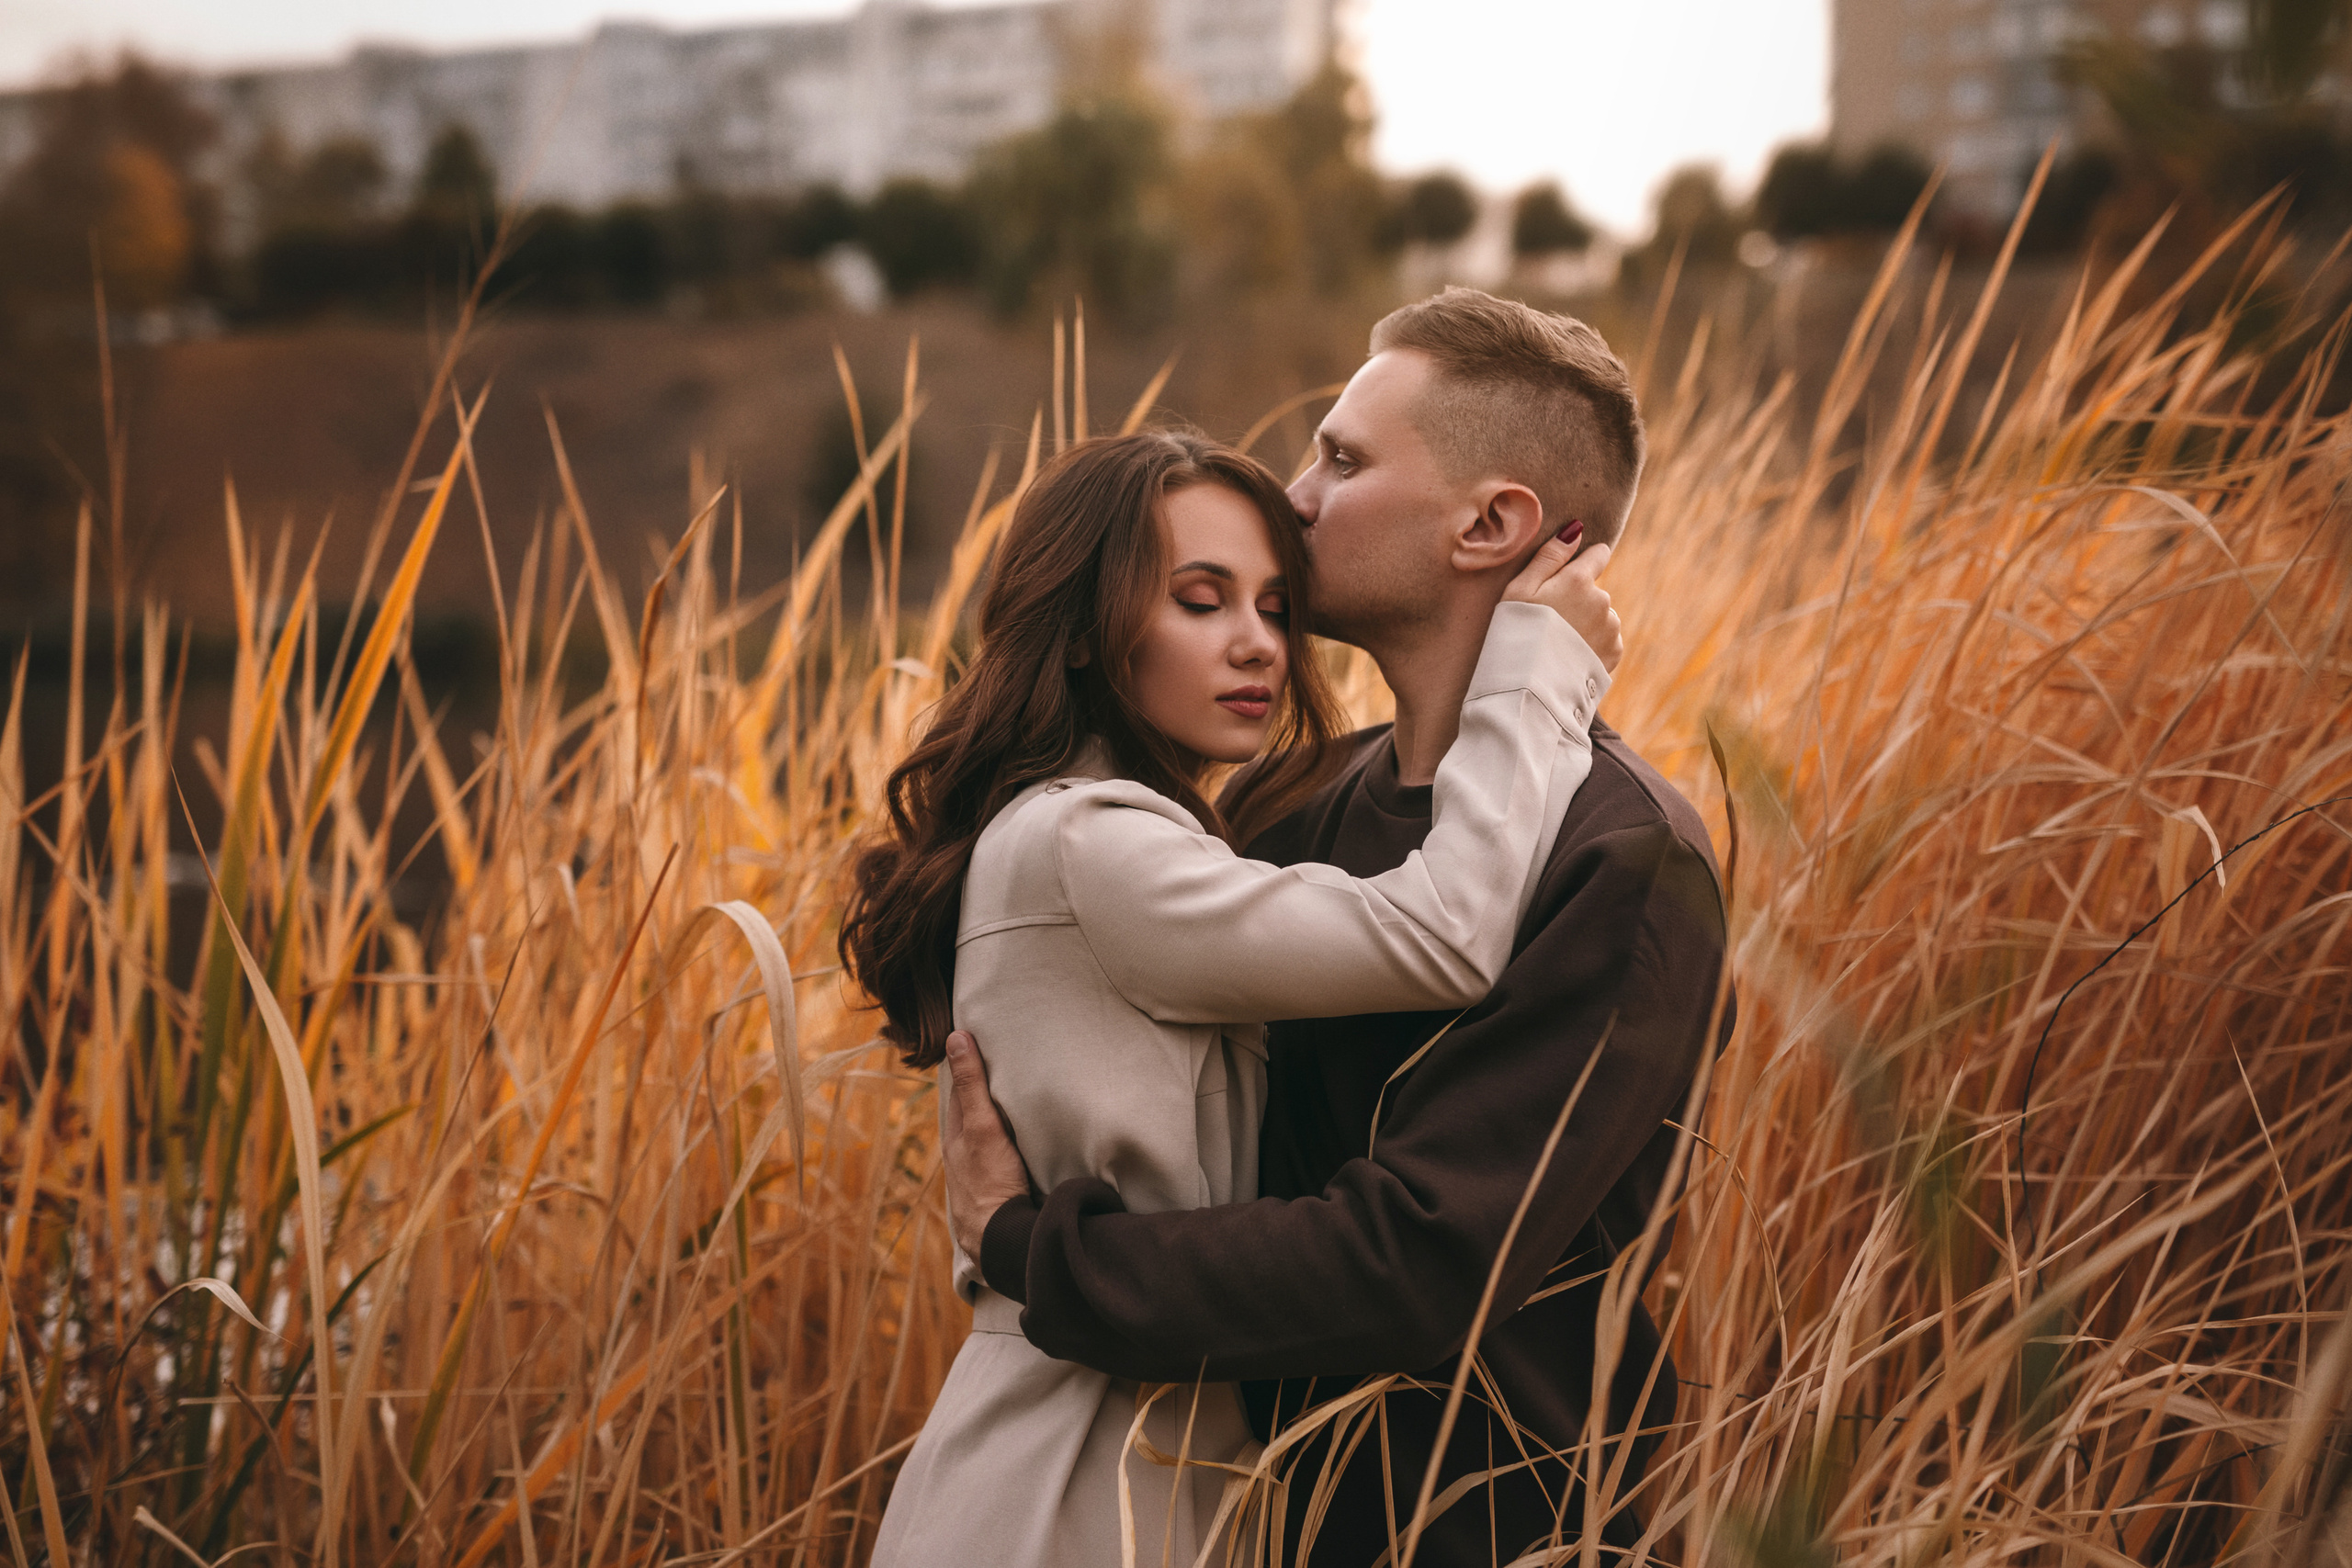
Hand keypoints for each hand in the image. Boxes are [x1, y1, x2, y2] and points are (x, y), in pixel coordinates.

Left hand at [941, 1030, 1033, 1262]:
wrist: (1003, 1240)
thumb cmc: (991, 1181)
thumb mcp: (982, 1125)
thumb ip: (972, 1084)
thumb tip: (956, 1036)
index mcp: (956, 1136)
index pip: (960, 1091)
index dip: (967, 1066)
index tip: (976, 1041)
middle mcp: (961, 1156)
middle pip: (968, 1115)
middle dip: (978, 1093)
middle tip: (997, 1064)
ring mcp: (976, 1177)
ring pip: (980, 1139)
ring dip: (991, 1121)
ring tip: (1009, 1101)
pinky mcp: (994, 1193)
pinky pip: (995, 1161)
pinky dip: (1003, 1146)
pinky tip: (1016, 1147)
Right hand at [1503, 527, 1621, 672]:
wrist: (1530, 688)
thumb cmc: (1516, 634)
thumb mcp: (1519, 590)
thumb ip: (1549, 557)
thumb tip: (1575, 530)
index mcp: (1579, 580)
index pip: (1598, 554)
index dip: (1583, 562)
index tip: (1565, 578)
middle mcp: (1602, 600)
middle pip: (1595, 589)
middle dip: (1579, 599)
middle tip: (1550, 621)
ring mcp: (1611, 627)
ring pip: (1601, 615)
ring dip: (1586, 623)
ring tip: (1558, 643)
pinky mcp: (1614, 652)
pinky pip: (1606, 639)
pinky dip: (1592, 644)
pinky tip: (1570, 655)